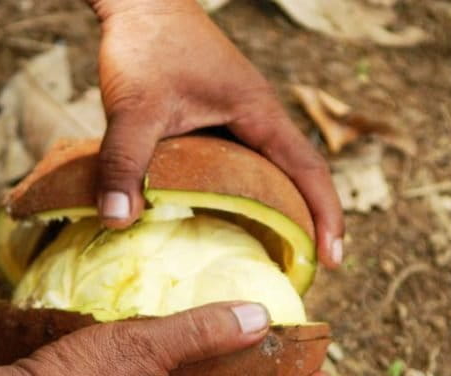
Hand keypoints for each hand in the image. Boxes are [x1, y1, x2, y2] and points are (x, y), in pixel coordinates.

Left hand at [88, 0, 343, 267]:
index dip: (326, 217)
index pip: (309, 170)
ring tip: (273, 258)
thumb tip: (117, 222)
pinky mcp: (218, 121)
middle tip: (305, 273)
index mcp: (260, 113)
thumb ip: (124, 161)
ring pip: (271, 173)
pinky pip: (243, 166)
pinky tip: (228, 223)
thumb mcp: (136, 106)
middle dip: (310, 224)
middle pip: (300, 178)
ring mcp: (239, 119)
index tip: (333, 261)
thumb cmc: (146, 45)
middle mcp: (258, 119)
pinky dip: (247, 197)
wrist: (140, 2)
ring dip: (280, 212)